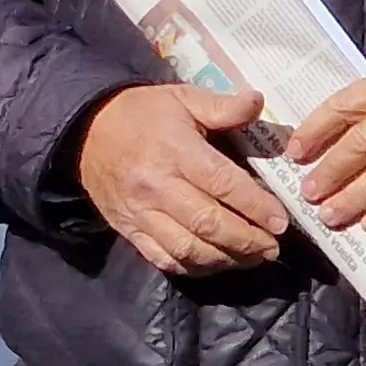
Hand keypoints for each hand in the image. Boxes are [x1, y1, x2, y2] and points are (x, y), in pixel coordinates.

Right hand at [77, 83, 293, 276]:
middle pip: (208, 223)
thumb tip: (258, 102)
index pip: (221, 184)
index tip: (281, 221)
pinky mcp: (128, 229)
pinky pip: (164, 258)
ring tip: (253, 257)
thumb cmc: (141, 114)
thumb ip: (221, 106)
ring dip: (226, 258)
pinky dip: (195, 266)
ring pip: (188, 247)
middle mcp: (156, 185)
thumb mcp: (181, 98)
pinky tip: (217, 262)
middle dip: (247, 240)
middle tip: (273, 246)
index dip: (255, 206)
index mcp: (174, 149)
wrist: (85, 130)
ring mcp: (140, 212)